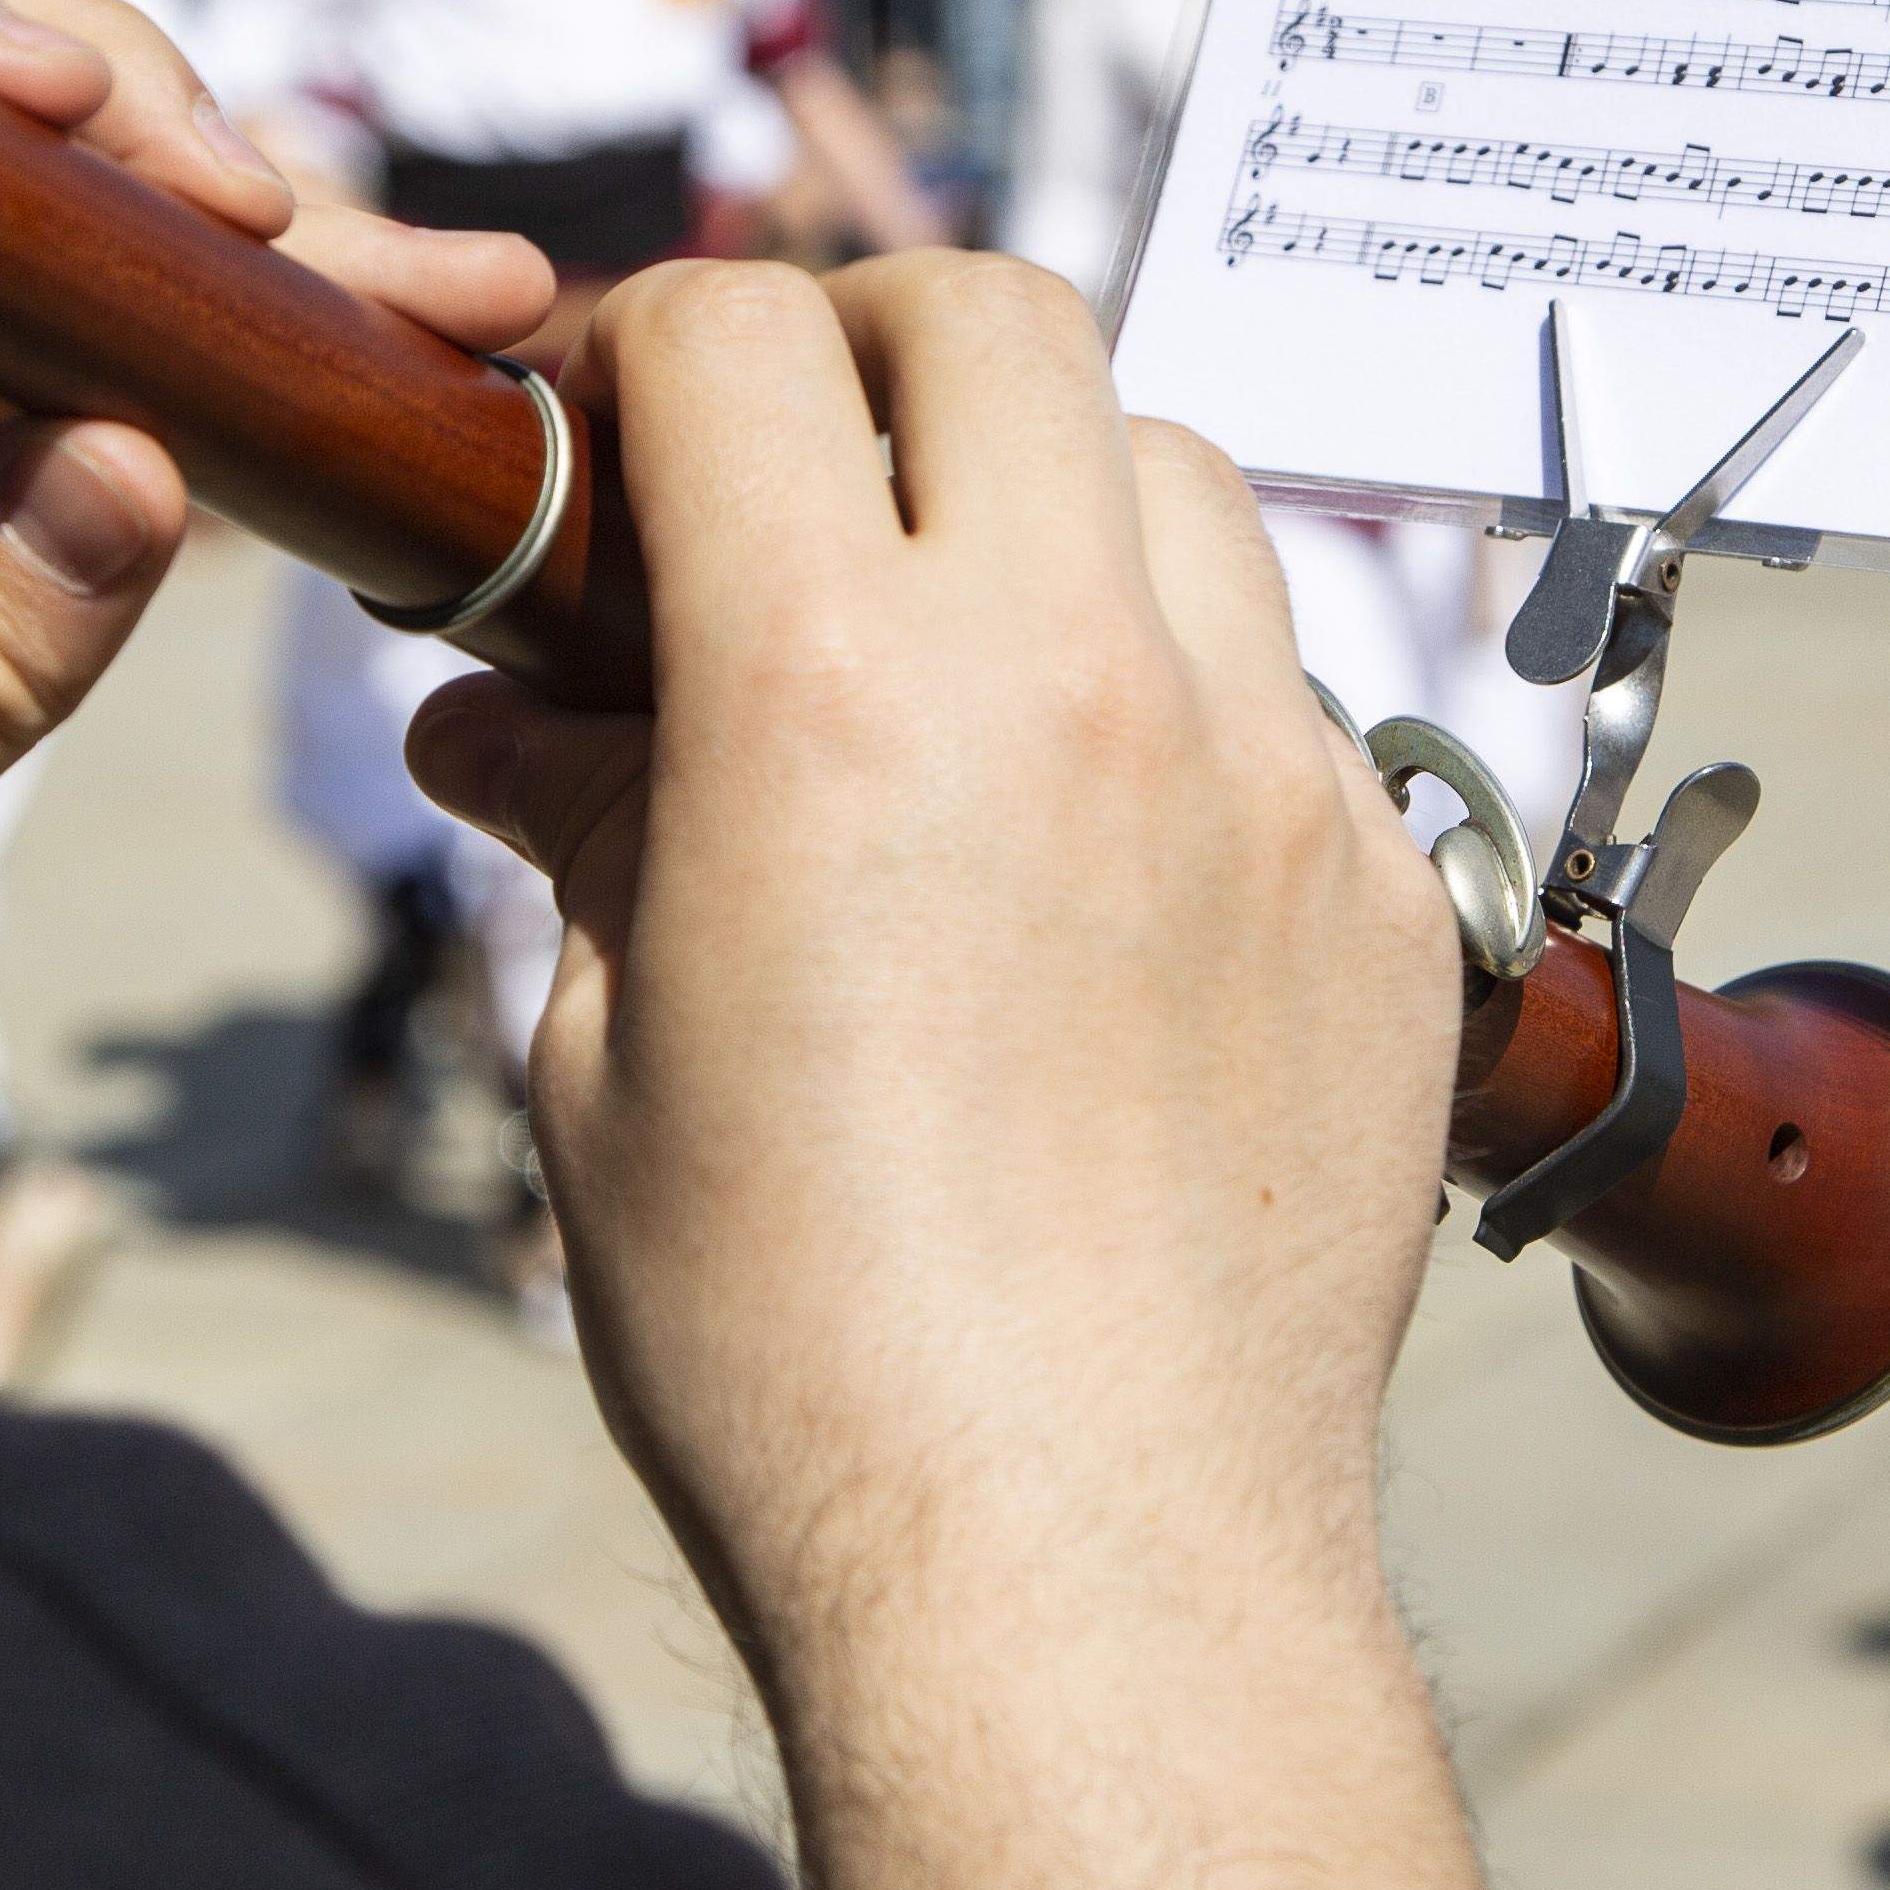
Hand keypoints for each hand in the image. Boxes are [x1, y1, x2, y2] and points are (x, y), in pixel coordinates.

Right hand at [407, 261, 1609, 1889]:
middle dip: (865, 341)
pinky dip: (1174, 680)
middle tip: (785, 448)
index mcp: (841, 690)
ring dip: (1046, 487)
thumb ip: (583, 826)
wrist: (1082, 1570)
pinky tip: (1090, 827)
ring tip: (951, 622)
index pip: (744, 341)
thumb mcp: (612, 1060)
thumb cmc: (798, 1351)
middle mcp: (1082, 677)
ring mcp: (1271, 771)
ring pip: (1174, 469)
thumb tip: (505, 712)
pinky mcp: (1384, 887)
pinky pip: (1288, 679)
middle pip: (1000, 320)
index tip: (604, 424)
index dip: (643, 341)